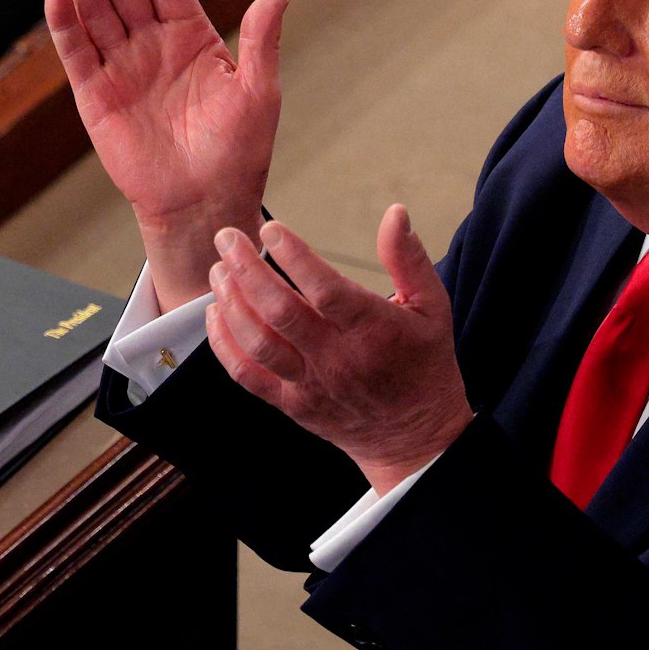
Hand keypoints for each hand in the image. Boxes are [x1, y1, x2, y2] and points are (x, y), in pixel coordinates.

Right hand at [45, 0, 289, 311]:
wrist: (204, 202)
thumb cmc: (238, 152)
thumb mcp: (259, 93)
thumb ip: (262, 42)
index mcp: (192, 37)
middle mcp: (153, 46)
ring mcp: (122, 69)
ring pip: (97, 13)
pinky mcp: (96, 97)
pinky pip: (77, 54)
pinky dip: (66, 26)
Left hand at [205, 205, 473, 494]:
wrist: (414, 437)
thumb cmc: (423, 363)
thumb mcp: (432, 307)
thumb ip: (408, 258)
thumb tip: (395, 212)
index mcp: (374, 330)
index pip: (326, 290)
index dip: (294, 256)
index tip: (270, 228)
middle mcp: (338, 359)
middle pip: (280, 312)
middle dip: (246, 270)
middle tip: (227, 237)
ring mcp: (310, 385)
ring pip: (258, 343)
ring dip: (231, 303)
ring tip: (218, 270)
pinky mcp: (292, 404)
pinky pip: (247, 375)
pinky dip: (224, 344)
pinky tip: (216, 313)